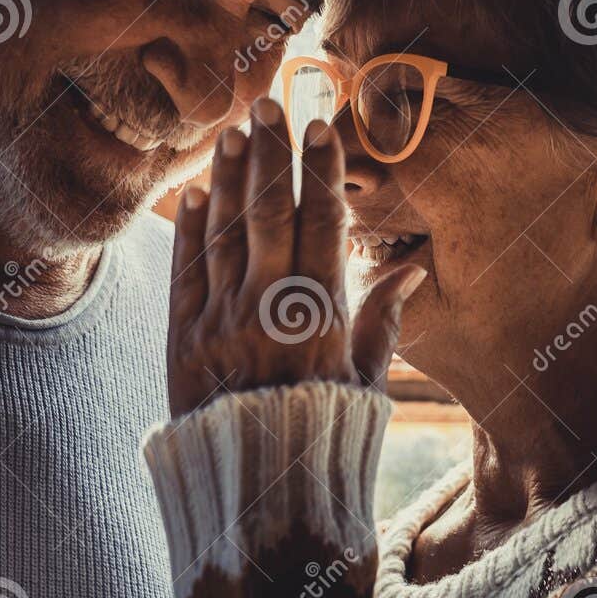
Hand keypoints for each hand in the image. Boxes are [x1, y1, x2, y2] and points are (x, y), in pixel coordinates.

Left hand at [165, 96, 426, 417]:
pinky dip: (191, 226)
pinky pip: (187, 269)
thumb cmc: (325, 437)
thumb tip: (413, 266)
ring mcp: (221, 319)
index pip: (322, 222)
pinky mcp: (183, 338)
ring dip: (229, 176)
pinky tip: (196, 191)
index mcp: (322, 314)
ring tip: (233, 132)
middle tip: (268, 104)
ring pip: (225, 230)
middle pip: (270, 212)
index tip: (319, 126)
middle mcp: (270, 307)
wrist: (258, 493)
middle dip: (269, 153)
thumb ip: (384, 321)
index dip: (320, 169)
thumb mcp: (367, 382)